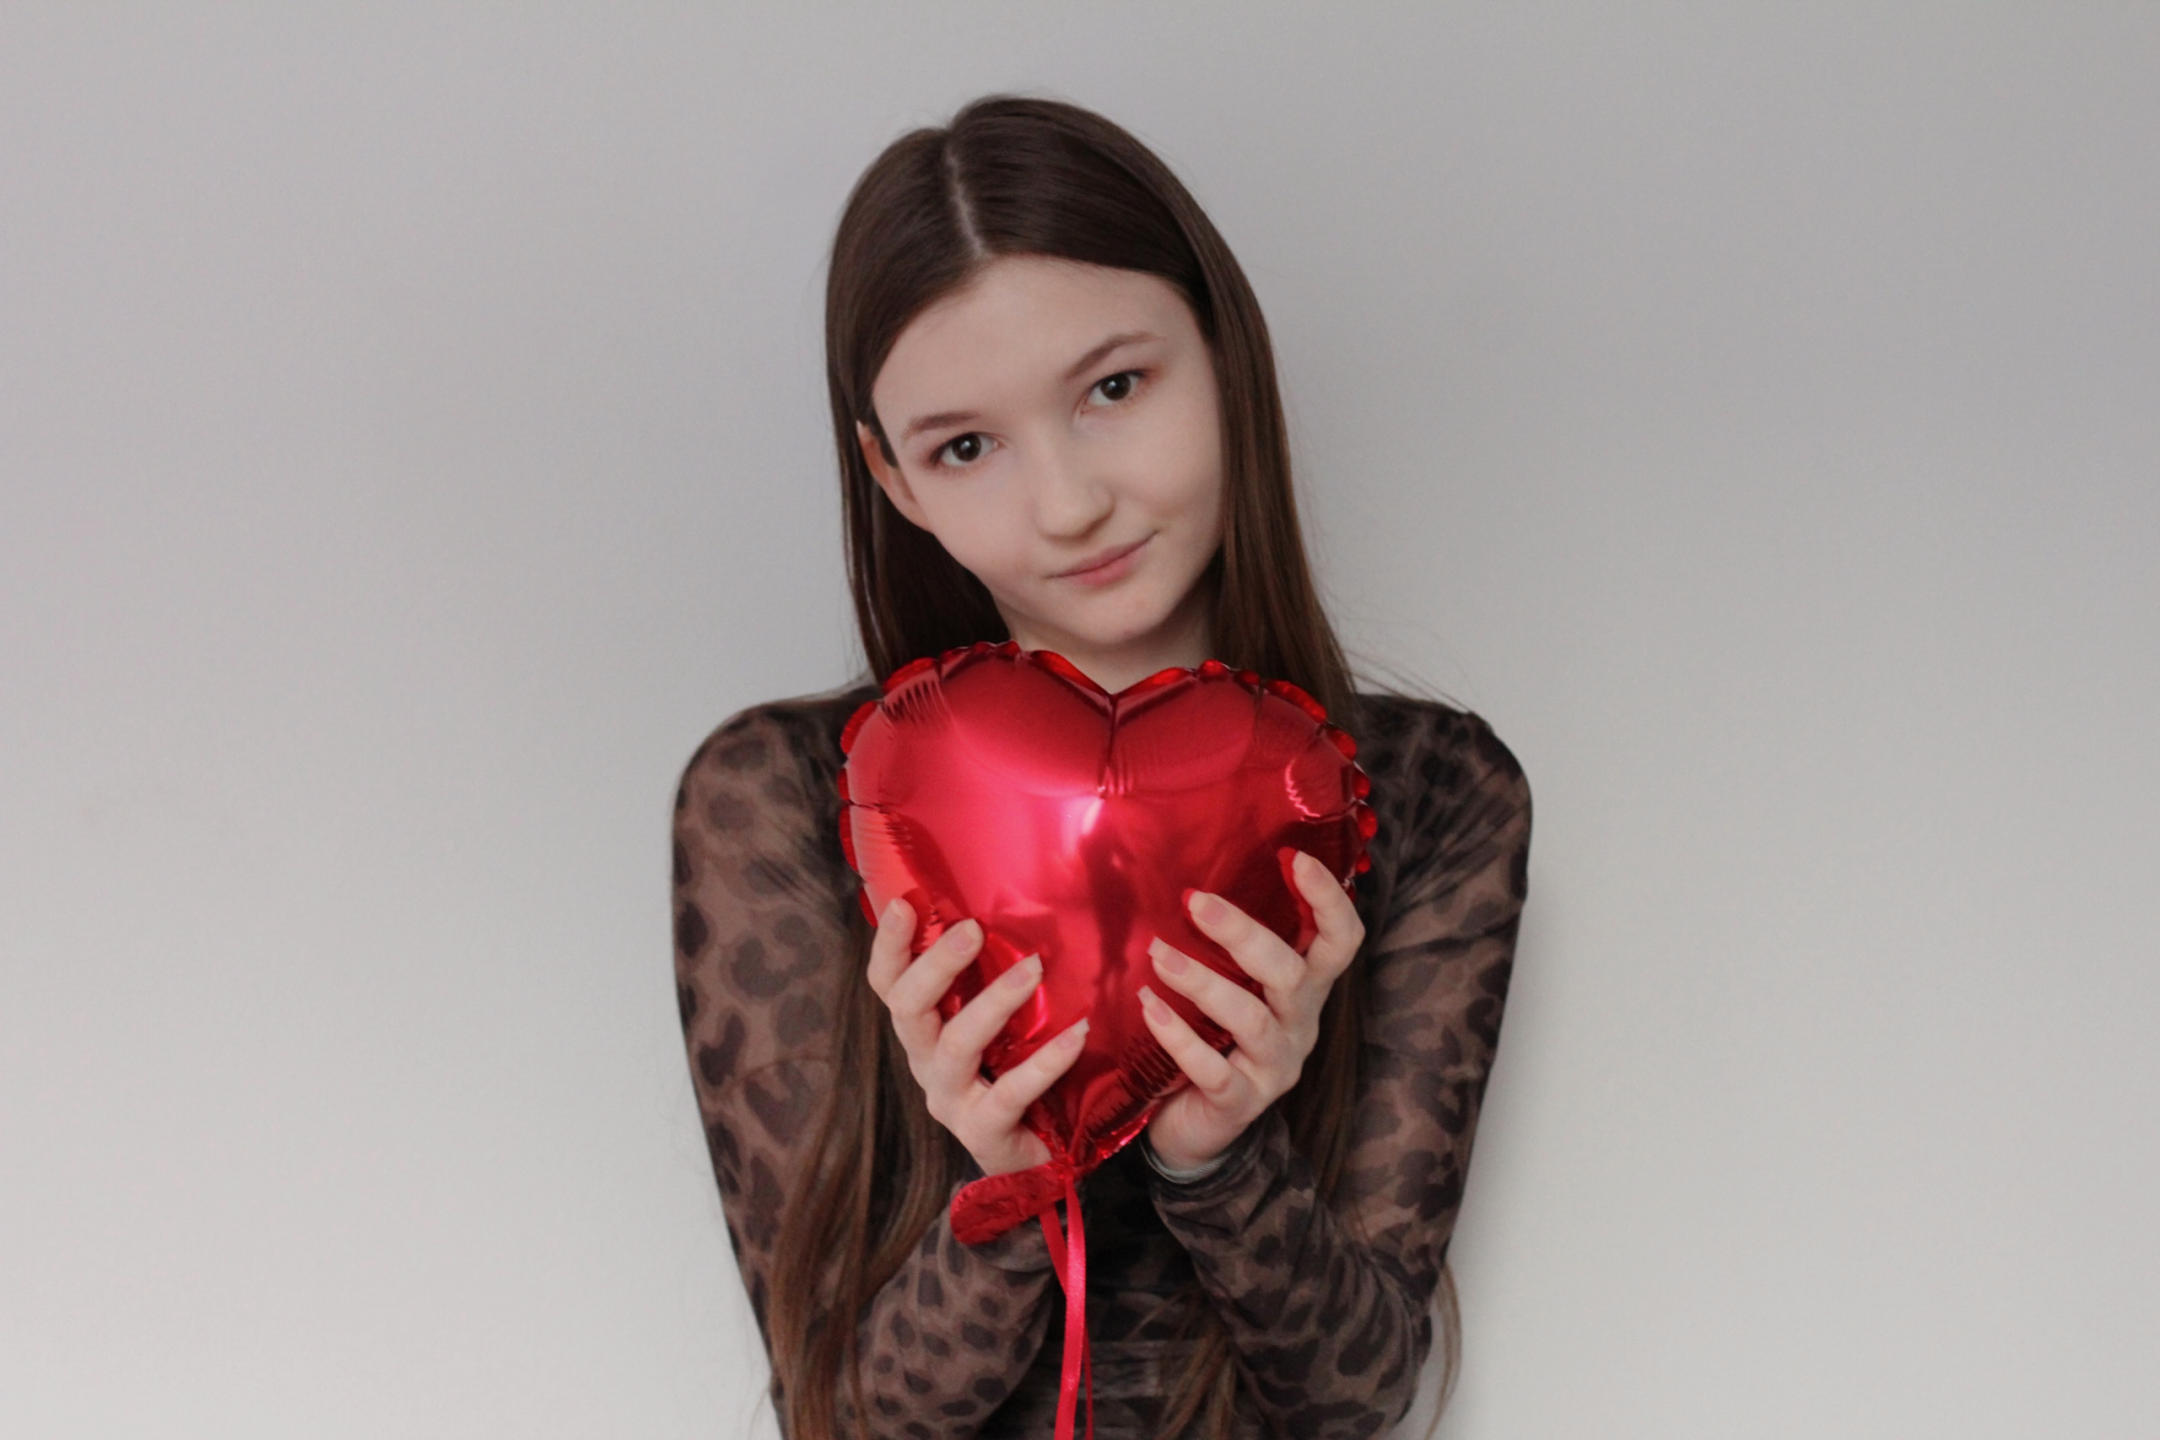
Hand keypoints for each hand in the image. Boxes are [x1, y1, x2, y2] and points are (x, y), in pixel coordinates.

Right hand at [866, 897, 1089, 1178]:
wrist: (1038, 1160)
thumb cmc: (1016, 1074)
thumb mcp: (999, 1023)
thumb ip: (993, 978)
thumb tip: (1013, 909)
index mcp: (923, 1031)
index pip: (889, 985)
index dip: (890, 947)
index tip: (905, 904)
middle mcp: (926, 1063)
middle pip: (908, 1009)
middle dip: (936, 965)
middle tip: (973, 930)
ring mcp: (951, 1101)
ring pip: (955, 1046)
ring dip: (993, 1003)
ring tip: (1032, 968)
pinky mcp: (984, 1133)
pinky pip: (1010, 1094)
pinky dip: (1045, 1061)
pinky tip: (1077, 1034)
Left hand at [1138, 849, 1366, 1171]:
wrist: (1194, 1127)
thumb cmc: (1213, 1039)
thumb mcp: (1234, 988)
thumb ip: (1229, 946)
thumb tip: (1189, 873)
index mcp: (1304, 990)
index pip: (1341, 941)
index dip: (1327, 901)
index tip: (1294, 857)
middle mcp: (1299, 1025)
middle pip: (1290, 973)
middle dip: (1243, 933)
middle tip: (1193, 900)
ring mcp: (1273, 1068)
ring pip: (1251, 1019)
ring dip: (1202, 982)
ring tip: (1158, 955)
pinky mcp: (1239, 1104)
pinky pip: (1214, 1069)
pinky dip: (1178, 1037)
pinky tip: (1149, 1008)